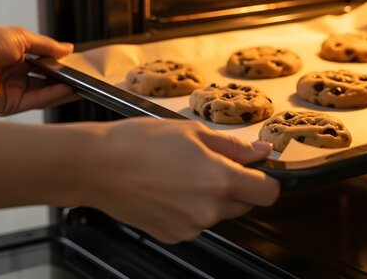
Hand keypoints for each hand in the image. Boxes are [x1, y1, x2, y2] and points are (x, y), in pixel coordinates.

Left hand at [0, 24, 75, 114]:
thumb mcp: (22, 37)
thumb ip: (47, 46)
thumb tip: (68, 49)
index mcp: (16, 57)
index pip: (45, 64)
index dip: (61, 65)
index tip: (79, 65)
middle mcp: (15, 75)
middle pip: (47, 81)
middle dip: (66, 79)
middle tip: (86, 78)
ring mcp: (12, 91)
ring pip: (44, 93)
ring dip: (63, 89)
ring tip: (82, 85)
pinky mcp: (9, 105)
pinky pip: (35, 101)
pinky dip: (52, 96)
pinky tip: (67, 89)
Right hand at [84, 118, 279, 243]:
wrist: (97, 166)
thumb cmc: (140, 142)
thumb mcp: (193, 132)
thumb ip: (233, 146)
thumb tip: (262, 152)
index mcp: (221, 181)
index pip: (269, 193)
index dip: (266, 179)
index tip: (256, 169)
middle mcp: (209, 210)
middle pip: (244, 204)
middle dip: (236, 186)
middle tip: (208, 163)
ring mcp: (190, 227)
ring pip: (218, 213)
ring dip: (211, 198)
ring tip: (181, 174)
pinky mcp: (173, 235)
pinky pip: (195, 223)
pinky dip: (189, 209)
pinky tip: (168, 189)